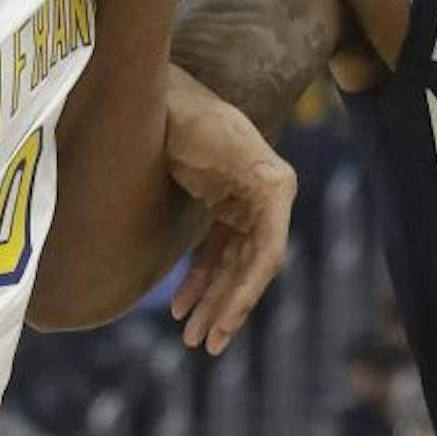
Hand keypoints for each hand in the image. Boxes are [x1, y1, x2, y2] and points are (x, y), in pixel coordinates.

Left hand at [165, 70, 295, 355]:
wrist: (163, 90)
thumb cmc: (186, 110)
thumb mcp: (214, 141)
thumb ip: (243, 172)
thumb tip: (268, 203)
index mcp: (274, 185)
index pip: (268, 252)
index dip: (246, 292)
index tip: (223, 323)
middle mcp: (267, 197)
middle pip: (252, 266)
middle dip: (228, 307)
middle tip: (207, 345)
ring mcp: (245, 203)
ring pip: (234, 266)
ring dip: (213, 301)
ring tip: (193, 337)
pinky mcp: (223, 206)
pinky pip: (217, 254)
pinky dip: (201, 280)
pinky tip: (182, 306)